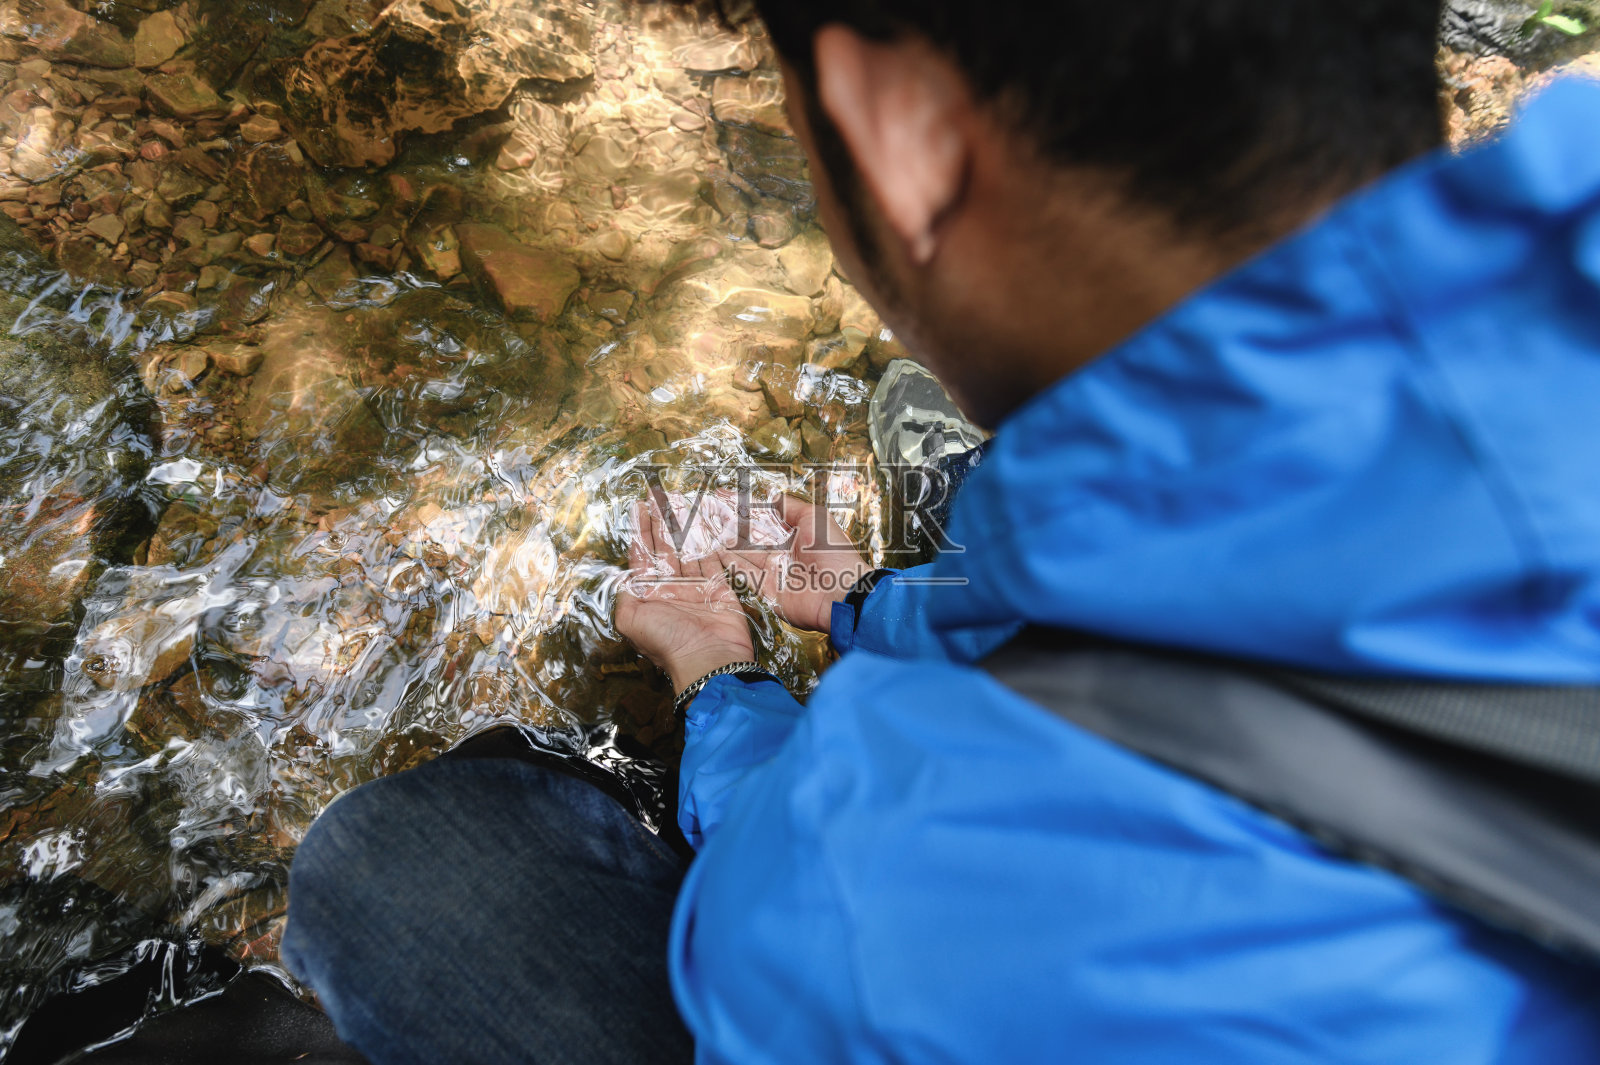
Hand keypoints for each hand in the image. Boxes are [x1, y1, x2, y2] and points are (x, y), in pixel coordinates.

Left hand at [615, 499, 755, 695]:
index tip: (638, 508)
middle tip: (657, 496)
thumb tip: (622, 576)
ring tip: (677, 501)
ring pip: (686, 548)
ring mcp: (695, 587)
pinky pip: (712, 558)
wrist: (709, 658)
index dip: (639, 531)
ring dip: (682, 525)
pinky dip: (708, 540)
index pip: (641, 556)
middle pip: (663, 547)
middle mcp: (671, 588)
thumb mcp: (631, 620)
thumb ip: (624, 595)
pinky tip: (703, 522)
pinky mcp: (718, 587)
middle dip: (659, 521)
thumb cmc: (668, 640)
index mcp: (649, 595)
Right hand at [720, 495, 872, 634]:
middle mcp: (782, 553)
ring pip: (745, 555)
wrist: (840, 591)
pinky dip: (731, 565)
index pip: (764, 520)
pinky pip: (746, 576)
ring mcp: (774, 572)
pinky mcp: (767, 590)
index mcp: (794, 536)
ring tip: (706, 532)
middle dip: (731, 527)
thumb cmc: (833, 552)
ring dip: (726, 545)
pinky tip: (715, 554)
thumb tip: (772, 497)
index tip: (726, 500)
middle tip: (709, 516)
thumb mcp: (815, 518)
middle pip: (751, 538)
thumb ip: (790, 507)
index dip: (746, 511)